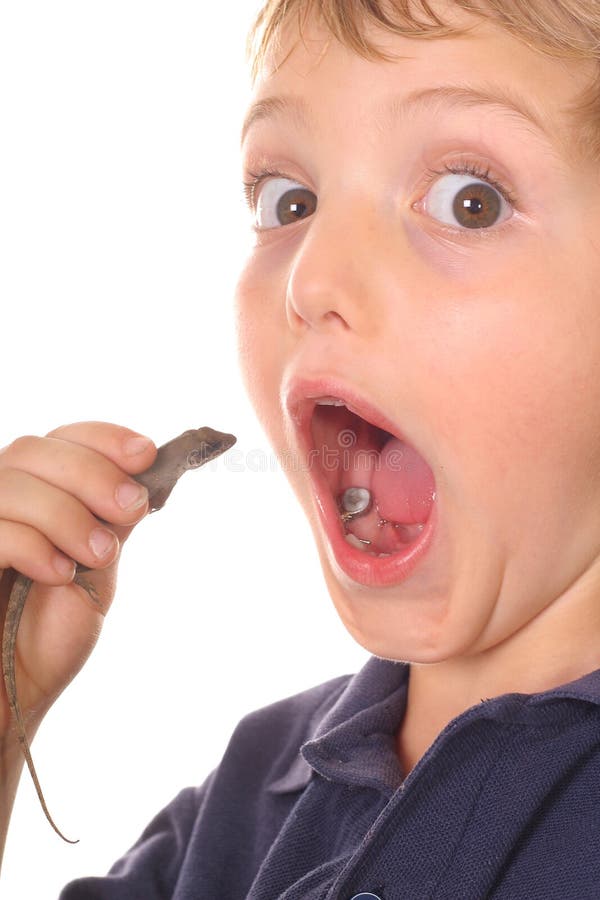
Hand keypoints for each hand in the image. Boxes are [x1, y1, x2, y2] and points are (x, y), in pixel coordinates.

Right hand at [0, 422, 155, 736]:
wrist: (16, 698)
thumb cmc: (49, 636)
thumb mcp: (95, 568)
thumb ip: (110, 520)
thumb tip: (142, 472)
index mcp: (34, 496)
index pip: (60, 439)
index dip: (102, 438)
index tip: (146, 454)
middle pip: (34, 450)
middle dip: (93, 472)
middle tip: (130, 507)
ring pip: (13, 482)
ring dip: (68, 513)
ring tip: (99, 554)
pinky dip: (34, 545)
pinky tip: (59, 574)